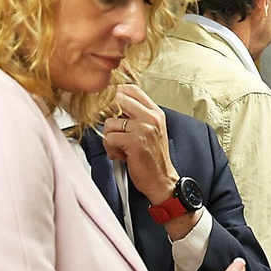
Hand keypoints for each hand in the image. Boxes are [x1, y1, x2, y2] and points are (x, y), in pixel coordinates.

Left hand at [102, 85, 180, 202]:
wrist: (162, 181)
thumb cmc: (153, 158)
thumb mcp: (150, 131)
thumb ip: (136, 116)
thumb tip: (112, 107)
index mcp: (155, 113)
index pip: (132, 89)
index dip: (116, 93)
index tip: (109, 103)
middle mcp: (151, 118)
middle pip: (118, 100)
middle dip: (108, 115)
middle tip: (112, 128)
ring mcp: (144, 129)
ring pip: (109, 123)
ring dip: (109, 138)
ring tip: (120, 148)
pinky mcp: (135, 142)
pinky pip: (109, 138)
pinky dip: (110, 149)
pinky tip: (120, 155)